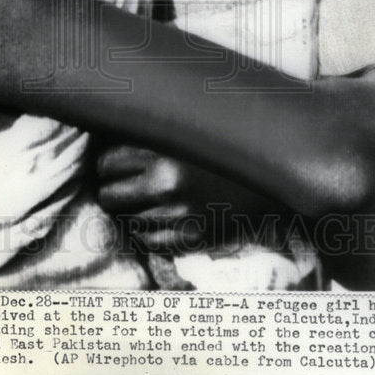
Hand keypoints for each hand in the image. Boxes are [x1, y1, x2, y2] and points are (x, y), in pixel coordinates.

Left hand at [94, 143, 279, 254]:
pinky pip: (148, 242)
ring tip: (146, 201)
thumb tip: (107, 132)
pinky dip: (148, 233)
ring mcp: (178, 214)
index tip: (114, 166)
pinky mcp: (192, 237)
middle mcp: (166, 185)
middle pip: (109, 196)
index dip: (107, 166)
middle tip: (122, 187)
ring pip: (128, 221)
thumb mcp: (185, 133)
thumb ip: (150, 134)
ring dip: (133, 213)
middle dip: (112, 191)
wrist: (267, 176)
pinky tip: (158, 219)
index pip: (107, 164)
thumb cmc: (221, 147)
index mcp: (162, 153)